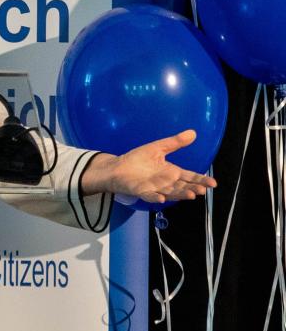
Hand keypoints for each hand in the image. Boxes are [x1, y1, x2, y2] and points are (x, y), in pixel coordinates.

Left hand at [82, 129, 217, 203]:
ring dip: (179, 194)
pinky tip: (161, 198)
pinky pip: (150, 196)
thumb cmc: (138, 159)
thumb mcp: (158, 148)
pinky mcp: (141, 191)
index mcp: (171, 172)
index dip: (201, 180)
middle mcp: (166, 182)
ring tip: (190, 195)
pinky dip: (155, 197)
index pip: (189, 176)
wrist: (117, 167)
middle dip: (192, 189)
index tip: (213, 183)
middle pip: (183, 187)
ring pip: (170, 193)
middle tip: (202, 190)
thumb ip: (175, 142)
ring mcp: (154, 188)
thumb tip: (193, 132)